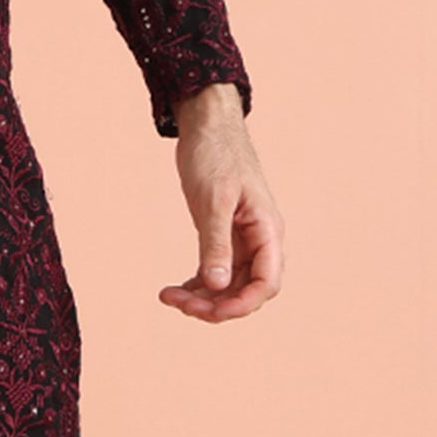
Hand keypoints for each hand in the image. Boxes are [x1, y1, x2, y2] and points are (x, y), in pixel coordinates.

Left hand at [159, 83, 283, 323]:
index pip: (267, 283)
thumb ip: (216, 244)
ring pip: (229, 284)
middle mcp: (260, 239)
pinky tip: (173, 289)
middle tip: (178, 303)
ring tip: (168, 297)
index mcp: (267, 230)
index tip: (207, 311)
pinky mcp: (222, 235)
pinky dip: (197, 284)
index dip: (242, 305)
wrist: (207, 125)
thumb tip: (217, 286)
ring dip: (203, 297)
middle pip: (247, 290)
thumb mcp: (213, 200)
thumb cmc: (215, 154)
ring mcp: (242, 239)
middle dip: (216, 305)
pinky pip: (215, 271)